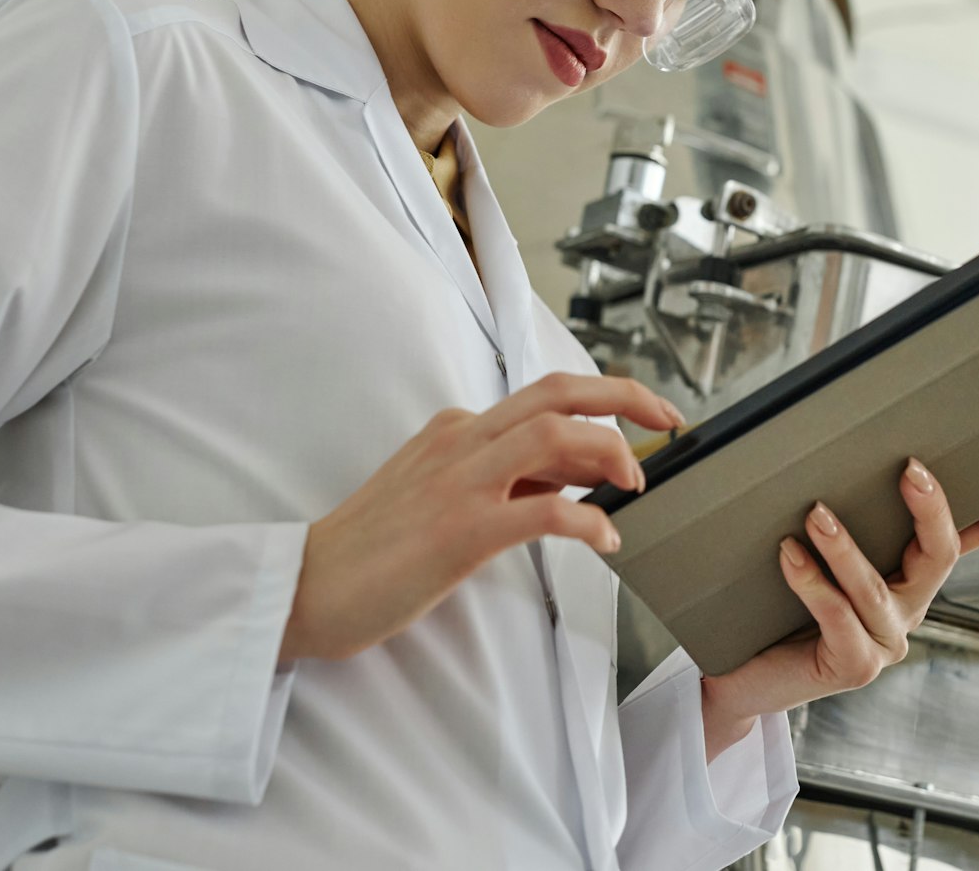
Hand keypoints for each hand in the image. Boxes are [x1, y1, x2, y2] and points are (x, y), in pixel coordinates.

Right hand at [279, 373, 681, 661]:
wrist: (307, 586)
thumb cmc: (375, 550)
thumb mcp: (441, 492)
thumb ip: (506, 478)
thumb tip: (578, 478)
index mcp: (456, 429)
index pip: (545, 400)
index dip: (604, 409)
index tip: (646, 421)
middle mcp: (460, 440)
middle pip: (558, 393)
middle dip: (626, 397)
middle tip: (671, 417)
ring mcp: (459, 483)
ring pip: (553, 434)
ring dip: (610, 452)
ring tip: (636, 483)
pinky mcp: (460, 532)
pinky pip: (542, 511)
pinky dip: (586, 520)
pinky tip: (605, 540)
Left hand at [695, 461, 978, 759]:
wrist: (745, 671)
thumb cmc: (776, 597)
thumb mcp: (810, 544)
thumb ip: (825, 499)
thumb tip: (793, 431)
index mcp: (913, 573)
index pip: (978, 534)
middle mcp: (910, 606)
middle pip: (942, 554)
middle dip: (931, 509)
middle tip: (909, 468)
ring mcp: (886, 640)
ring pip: (876, 588)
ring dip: (845, 547)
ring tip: (815, 514)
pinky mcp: (853, 664)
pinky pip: (838, 617)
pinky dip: (811, 583)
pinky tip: (787, 554)